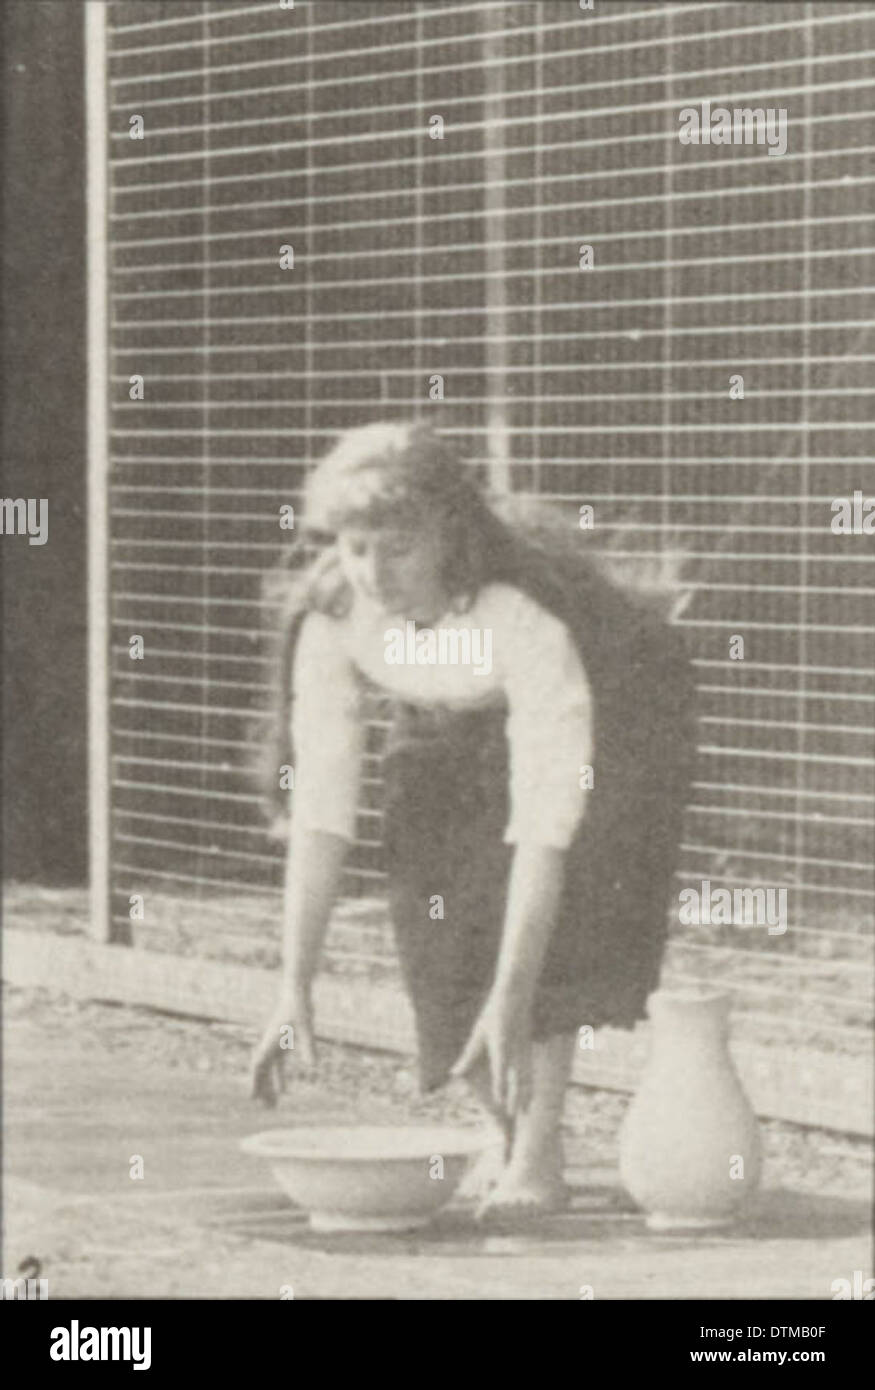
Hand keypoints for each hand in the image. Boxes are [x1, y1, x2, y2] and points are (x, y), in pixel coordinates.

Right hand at [249, 984, 315, 1106]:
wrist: (296, 992)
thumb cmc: (300, 1007)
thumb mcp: (307, 1027)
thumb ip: (309, 1046)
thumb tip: (313, 1066)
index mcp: (270, 1042)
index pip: (259, 1066)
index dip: (254, 1081)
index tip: (251, 1098)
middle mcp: (269, 1045)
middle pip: (262, 1072)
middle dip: (262, 1091)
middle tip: (266, 1110)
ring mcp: (274, 1045)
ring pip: (268, 1071)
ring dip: (269, 1088)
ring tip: (273, 1106)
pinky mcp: (282, 1044)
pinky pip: (277, 1066)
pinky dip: (278, 1079)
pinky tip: (283, 1091)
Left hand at [451, 987, 533, 1116]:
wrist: (517, 991)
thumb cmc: (494, 1011)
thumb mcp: (478, 1032)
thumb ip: (468, 1055)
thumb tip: (454, 1074)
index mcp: (500, 1043)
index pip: (500, 1070)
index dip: (501, 1089)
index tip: (500, 1106)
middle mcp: (515, 1048)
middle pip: (518, 1078)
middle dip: (517, 1098)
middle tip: (517, 1117)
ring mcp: (524, 1048)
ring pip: (527, 1076)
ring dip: (526, 1094)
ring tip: (526, 1111)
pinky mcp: (528, 1047)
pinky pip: (530, 1070)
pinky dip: (530, 1084)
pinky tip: (529, 1092)